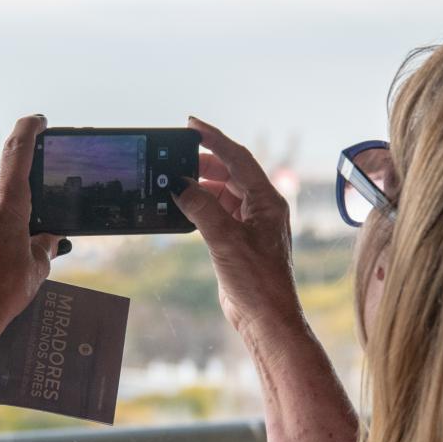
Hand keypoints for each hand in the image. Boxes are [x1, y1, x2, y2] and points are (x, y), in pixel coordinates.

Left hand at [0, 115, 63, 338]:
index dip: (29, 129)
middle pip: (0, 186)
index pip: (18, 151)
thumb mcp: (37, 267)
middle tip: (25, 227)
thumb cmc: (5, 291)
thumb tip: (49, 238)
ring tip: (1, 257)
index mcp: (8, 202)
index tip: (38, 120)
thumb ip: (45, 244)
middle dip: (14, 201)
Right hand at [173, 116, 302, 336]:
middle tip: (175, 159)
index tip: (191, 124)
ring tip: (175, 183)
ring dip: (200, 186)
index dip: (213, 138)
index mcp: (267, 200)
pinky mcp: (239, 240)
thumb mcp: (224, 239)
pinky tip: (183, 207)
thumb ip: (200, 207)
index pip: (238, 158)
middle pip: (230, 172)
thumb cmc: (257, 281)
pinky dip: (200, 206)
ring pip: (223, 192)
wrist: (266, 317)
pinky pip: (218, 212)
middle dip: (203, 163)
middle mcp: (262, 208)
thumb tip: (178, 185)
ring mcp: (251, 224)